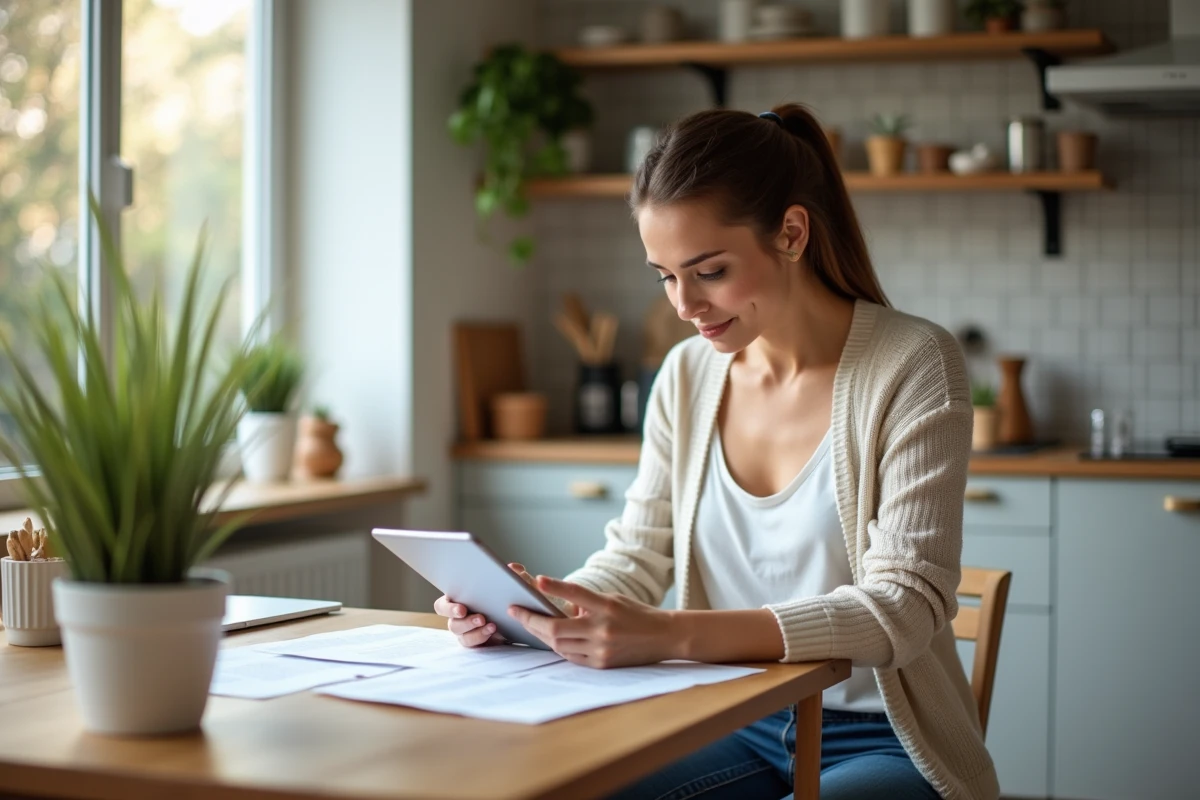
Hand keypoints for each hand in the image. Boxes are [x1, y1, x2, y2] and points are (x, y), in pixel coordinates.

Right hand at [433, 562, 535, 647]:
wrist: (514, 617)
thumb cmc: (503, 597)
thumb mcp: (510, 585)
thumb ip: (513, 575)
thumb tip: (513, 567)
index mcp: (458, 600)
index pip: (441, 606)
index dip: (448, 608)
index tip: (463, 609)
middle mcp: (457, 617)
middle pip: (451, 623)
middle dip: (465, 621)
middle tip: (481, 618)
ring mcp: (464, 631)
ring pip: (461, 634)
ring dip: (475, 629)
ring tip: (492, 625)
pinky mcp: (473, 641)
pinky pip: (471, 642)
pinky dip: (481, 636)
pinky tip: (492, 630)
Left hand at [508, 576, 676, 668]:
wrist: (664, 636)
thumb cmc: (636, 614)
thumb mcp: (612, 600)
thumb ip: (586, 603)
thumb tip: (557, 607)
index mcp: (606, 606)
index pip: (576, 593)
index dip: (554, 587)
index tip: (536, 580)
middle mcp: (602, 629)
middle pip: (557, 628)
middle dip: (532, 620)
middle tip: (517, 611)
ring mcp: (601, 649)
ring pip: (559, 645)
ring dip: (541, 635)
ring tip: (530, 624)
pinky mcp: (601, 664)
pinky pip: (570, 657)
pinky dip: (559, 647)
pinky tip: (550, 639)